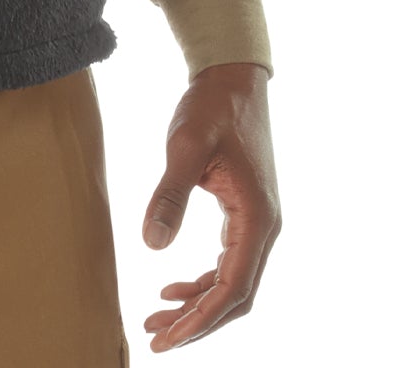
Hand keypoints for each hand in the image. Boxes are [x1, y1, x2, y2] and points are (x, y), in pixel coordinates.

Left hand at [139, 61, 280, 351]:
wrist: (232, 77)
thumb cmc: (212, 107)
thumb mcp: (186, 147)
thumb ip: (170, 195)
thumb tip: (151, 245)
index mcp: (256, 218)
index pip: (233, 288)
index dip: (202, 319)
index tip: (169, 337)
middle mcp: (263, 227)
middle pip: (234, 295)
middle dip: (197, 322)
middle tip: (155, 337)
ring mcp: (255, 222)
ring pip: (230, 281)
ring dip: (196, 304)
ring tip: (156, 317)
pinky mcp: (242, 213)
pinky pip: (226, 262)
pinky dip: (201, 281)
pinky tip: (170, 287)